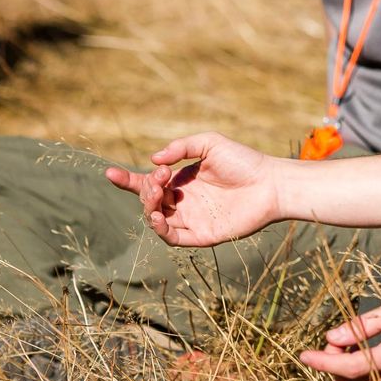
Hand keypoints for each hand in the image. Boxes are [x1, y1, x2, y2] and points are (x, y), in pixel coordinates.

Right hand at [105, 132, 284, 246]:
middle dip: (146, 190)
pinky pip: (174, 238)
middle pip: (150, 201)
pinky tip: (158, 217)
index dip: (127, 180)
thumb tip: (153, 161)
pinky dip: (161, 230)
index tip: (109, 173)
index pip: (148, 182)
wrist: (271, 183)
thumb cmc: (243, 161)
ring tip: (156, 200)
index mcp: (182, 180)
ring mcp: (192, 219)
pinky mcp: (202, 235)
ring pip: (158, 220)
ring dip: (149, 210)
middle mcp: (184, 200)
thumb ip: (180, 147)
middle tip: (161, 177)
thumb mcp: (209, 143)